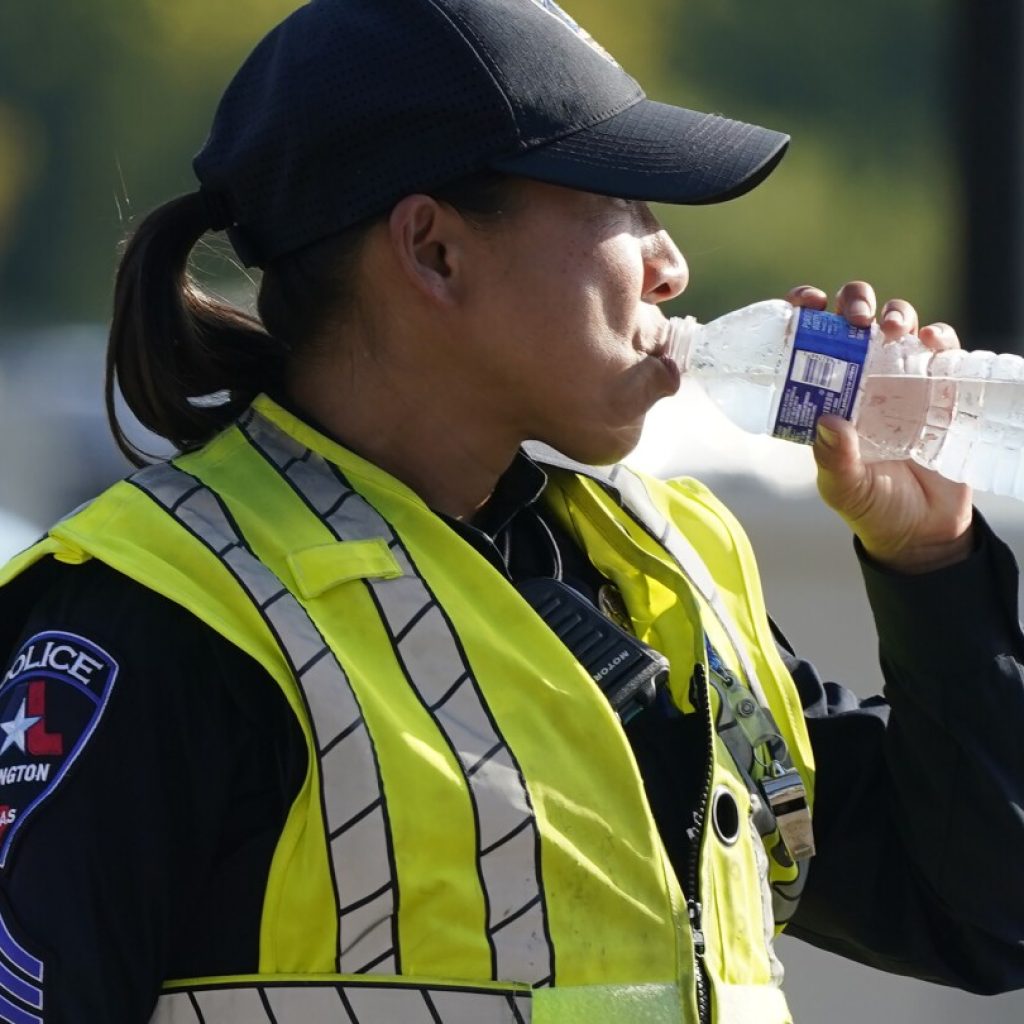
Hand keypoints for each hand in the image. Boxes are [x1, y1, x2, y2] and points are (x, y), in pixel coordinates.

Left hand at [785, 282, 973, 573]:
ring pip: (898, 322)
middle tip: (854, 319)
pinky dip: (938, 335)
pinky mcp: (941, 386)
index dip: (805, 312)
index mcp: (827, 392)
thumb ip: (835, 461)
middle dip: (853, 302)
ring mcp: (902, 377)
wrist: (923, 529)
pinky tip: (930, 342)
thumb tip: (829, 423)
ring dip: (894, 313)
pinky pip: (942, 347)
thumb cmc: (872, 506)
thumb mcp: (844, 489)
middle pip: (856, 317)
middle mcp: (862, 376)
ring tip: (890, 329)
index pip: (810, 339)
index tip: (804, 306)